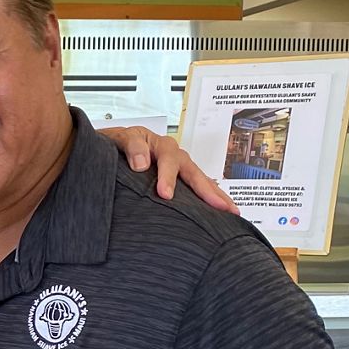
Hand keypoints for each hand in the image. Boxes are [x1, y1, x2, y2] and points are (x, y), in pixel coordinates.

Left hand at [99, 126, 237, 214]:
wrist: (116, 146)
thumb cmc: (120, 143)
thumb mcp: (121, 138)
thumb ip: (132, 146)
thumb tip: (142, 164)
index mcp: (161, 145)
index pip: (169, 161)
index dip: (168, 177)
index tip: (165, 194)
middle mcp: (175, 156)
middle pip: (194, 172)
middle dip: (208, 190)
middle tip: (219, 206)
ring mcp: (180, 168)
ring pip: (202, 181)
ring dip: (217, 196)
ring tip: (232, 210)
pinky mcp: (180, 179)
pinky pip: (198, 187)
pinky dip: (210, 197)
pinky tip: (220, 211)